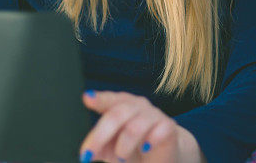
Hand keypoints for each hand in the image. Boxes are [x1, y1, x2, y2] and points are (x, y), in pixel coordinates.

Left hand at [79, 90, 204, 162]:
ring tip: (121, 157)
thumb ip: (99, 146)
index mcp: (120, 105)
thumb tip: (87, 153)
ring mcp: (154, 114)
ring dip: (124, 145)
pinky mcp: (168, 126)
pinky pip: (160, 130)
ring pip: (135, 126)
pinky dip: (150, 141)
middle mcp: (137, 106)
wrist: (162, 157)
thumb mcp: (111, 148)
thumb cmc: (133, 148)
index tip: (88, 98)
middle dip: (101, 136)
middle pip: (118, 114)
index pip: (109, 100)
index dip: (99, 99)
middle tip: (88, 155)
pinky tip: (145, 149)